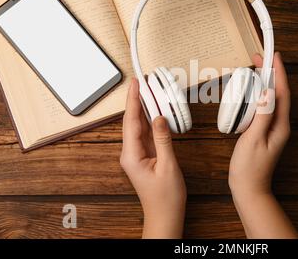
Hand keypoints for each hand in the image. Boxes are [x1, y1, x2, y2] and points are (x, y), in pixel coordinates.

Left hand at [121, 78, 185, 238]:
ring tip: (149, 91)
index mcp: (131, 155)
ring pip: (138, 126)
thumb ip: (163, 140)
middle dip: (136, 100)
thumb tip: (160, 117)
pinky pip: (145, 134)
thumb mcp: (168, 166)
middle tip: (143, 82)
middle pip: (132, 121)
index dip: (133, 100)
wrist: (164, 215)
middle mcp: (130, 153)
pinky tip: (155, 112)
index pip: (131, 121)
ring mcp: (136, 154)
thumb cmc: (166, 197)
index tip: (135, 83)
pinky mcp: (144, 156)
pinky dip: (150, 121)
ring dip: (143, 109)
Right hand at [229, 52, 297, 238]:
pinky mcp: (265, 131)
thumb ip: (262, 115)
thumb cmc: (249, 168)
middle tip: (258, 58)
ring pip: (272, 99)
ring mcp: (273, 128)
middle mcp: (280, 124)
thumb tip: (267, 91)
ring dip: (265, 82)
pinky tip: (250, 92)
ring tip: (255, 69)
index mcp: (280, 125)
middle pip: (278, 93)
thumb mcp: (254, 139)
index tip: (273, 56)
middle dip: (271, 73)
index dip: (279, 73)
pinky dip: (258, 94)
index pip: (282, 93)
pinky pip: (264, 107)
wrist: (249, 189)